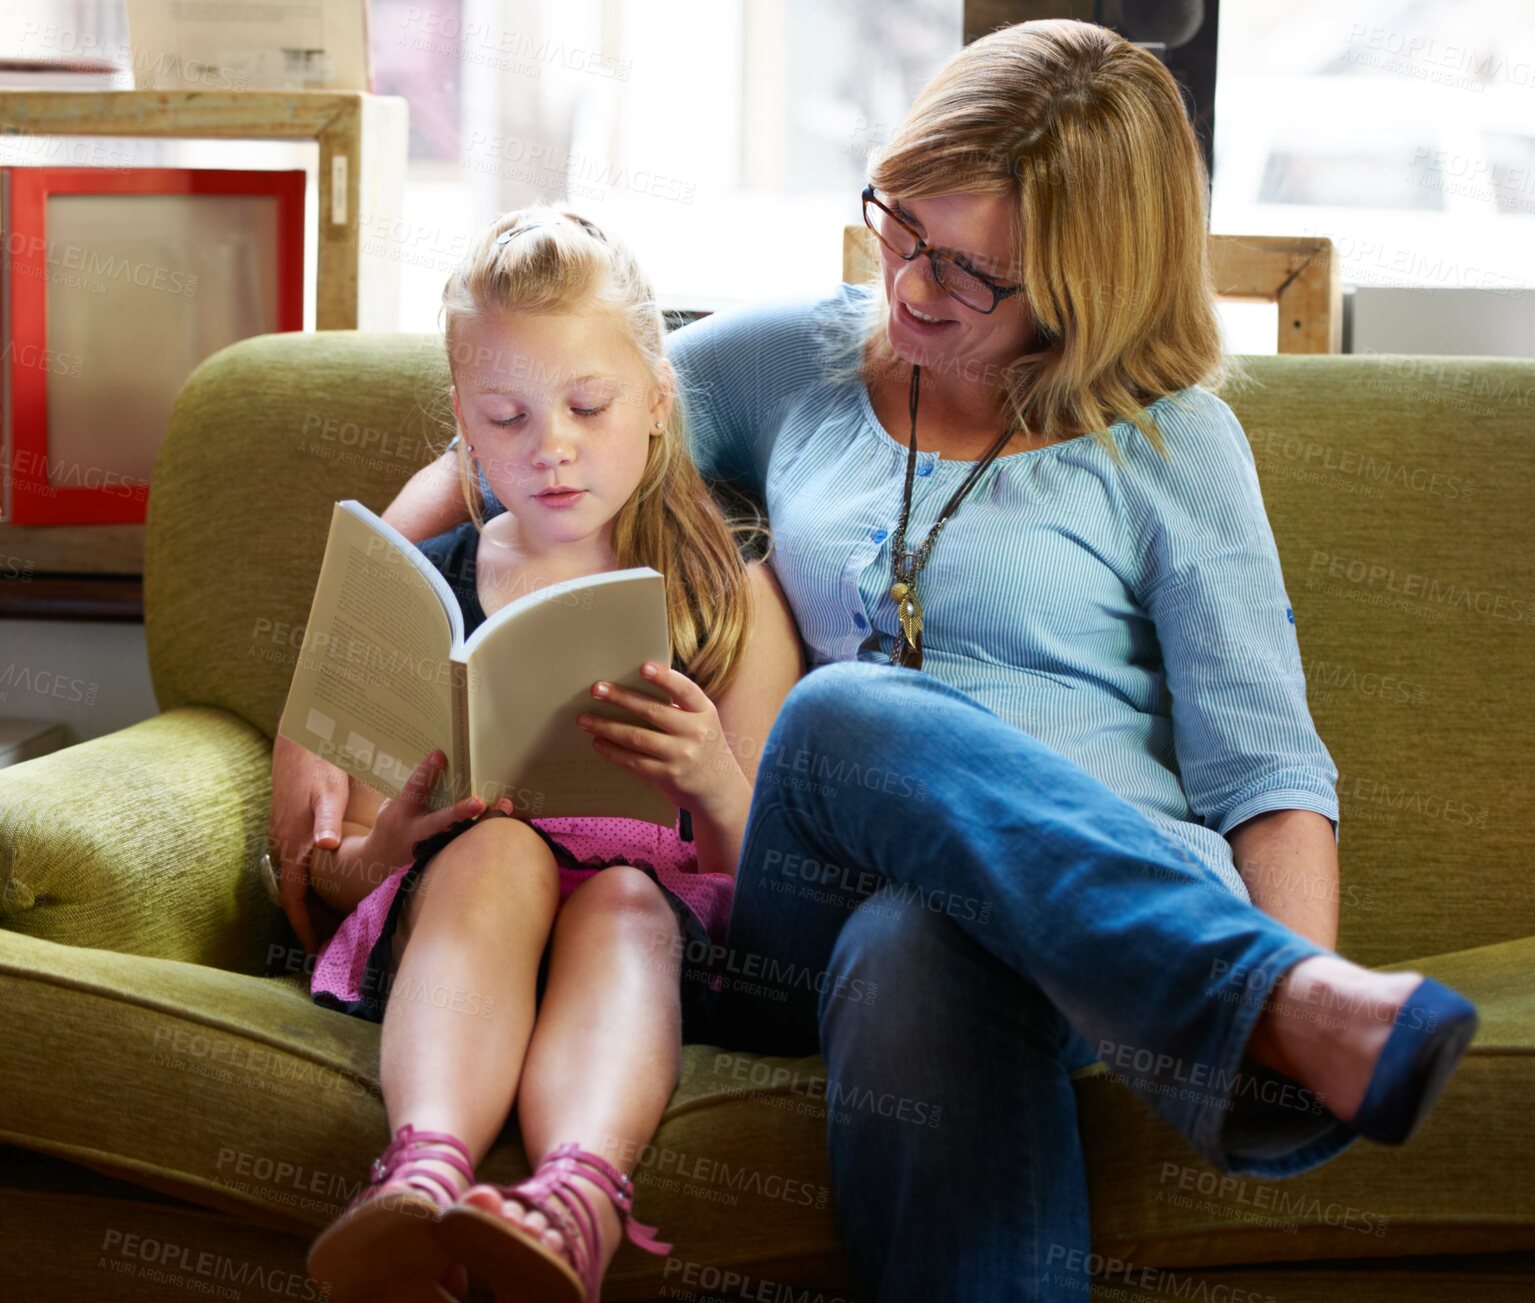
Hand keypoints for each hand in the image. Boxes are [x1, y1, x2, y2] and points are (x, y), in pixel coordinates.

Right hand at [268, 734, 349, 955]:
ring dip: (314, 903)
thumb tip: (327, 845)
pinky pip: (299, 866)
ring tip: (335, 925)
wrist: (298, 740)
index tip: (314, 952)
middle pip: (297, 896)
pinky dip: (313, 883)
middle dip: (312, 923)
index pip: (295, 898)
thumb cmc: (318, 766)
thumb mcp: (329, 792)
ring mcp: (285, 837)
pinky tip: (331, 886)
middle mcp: (285, 845)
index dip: (304, 927)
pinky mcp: (291, 827)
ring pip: (298, 881)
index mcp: (293, 844)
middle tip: (333, 946)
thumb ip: (327, 820)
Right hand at [363, 749, 510, 873]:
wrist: (382, 859)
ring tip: (505, 805)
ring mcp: (432, 846)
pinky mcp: (446, 854)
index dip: (425, 772)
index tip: (439, 755)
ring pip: (461, 835)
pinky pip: (469, 841)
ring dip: (485, 821)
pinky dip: (488, 829)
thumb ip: (415, 786)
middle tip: (478, 802)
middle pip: (440, 821)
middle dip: (459, 812)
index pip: (414, 789)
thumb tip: (441, 759)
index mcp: (402, 812)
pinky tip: (507, 814)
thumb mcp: (394, 803)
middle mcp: (418, 831)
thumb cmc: (393, 821)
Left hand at [578, 662, 744, 815]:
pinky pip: (633, 761)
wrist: (720, 790)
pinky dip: (612, 751)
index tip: (643, 667)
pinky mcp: (667, 777)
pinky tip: (598, 742)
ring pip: (636, 737)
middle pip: (652, 711)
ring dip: (606, 726)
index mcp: (705, 712)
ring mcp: (681, 756)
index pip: (685, 690)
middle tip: (596, 689)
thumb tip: (631, 689)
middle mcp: (695, 733)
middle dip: (620, 698)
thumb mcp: (702, 722)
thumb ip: (679, 707)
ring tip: (585, 719)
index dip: (664, 677)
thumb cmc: (703, 746)